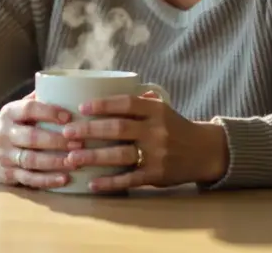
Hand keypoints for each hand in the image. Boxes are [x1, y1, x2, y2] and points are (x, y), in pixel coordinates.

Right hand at [0, 93, 82, 188]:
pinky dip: (47, 180)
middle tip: (80, 142)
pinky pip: (29, 179)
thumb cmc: (11, 125)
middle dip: (57, 141)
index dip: (49, 112)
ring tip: (75, 161)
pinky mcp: (7, 174)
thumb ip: (37, 99)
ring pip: (31, 160)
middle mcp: (4, 134)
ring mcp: (4, 156)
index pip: (29, 109)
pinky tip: (64, 179)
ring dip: (55, 162)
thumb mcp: (17, 109)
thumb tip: (66, 86)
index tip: (69, 116)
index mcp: (9, 113)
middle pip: (32, 137)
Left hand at [60, 93, 229, 191]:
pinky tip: (92, 183)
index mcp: (156, 111)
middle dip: (89, 131)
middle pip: (118, 129)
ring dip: (94, 157)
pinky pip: (130, 179)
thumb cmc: (175, 128)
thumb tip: (104, 87)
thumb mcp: (162, 109)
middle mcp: (156, 131)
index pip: (126, 104)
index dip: (102, 105)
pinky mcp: (157, 175)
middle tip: (66, 133)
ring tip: (72, 158)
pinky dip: (110, 182)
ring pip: (120, 155)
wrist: (205, 152)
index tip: (81, 108)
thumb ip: (138, 101)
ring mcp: (157, 154)